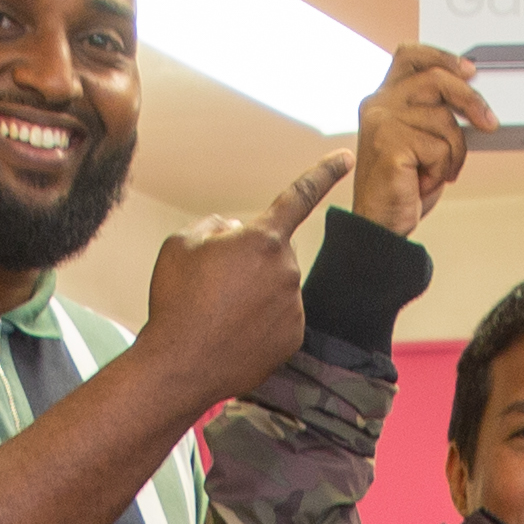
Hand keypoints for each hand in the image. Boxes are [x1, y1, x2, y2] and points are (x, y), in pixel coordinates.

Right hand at [140, 156, 347, 401]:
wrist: (179, 365)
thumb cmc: (176, 300)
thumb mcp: (181, 244)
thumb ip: (215, 225)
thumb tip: (234, 230)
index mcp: (263, 238)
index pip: (300, 195)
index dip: (324, 172)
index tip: (346, 158)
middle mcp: (287, 269)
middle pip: (273, 251)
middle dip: (250, 259)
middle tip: (213, 285)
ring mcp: (294, 306)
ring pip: (276, 286)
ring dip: (254, 292)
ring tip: (219, 313)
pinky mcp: (293, 337)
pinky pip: (280, 318)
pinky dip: (260, 322)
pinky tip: (233, 333)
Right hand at [355, 47, 478, 235]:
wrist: (380, 223)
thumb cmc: (403, 184)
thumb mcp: (422, 139)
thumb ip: (436, 113)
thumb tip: (475, 101)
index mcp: (383, 98)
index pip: (410, 55)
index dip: (442, 57)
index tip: (470, 70)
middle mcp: (378, 105)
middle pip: (436, 79)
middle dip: (470, 100)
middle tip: (488, 122)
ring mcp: (382, 124)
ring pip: (444, 120)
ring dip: (452, 152)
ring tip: (435, 171)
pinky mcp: (390, 147)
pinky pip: (439, 148)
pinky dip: (442, 170)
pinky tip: (424, 181)